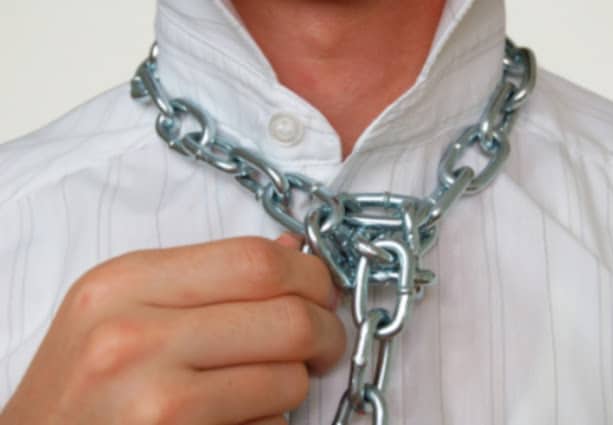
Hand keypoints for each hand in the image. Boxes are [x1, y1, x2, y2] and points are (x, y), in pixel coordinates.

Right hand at [0, 235, 345, 424]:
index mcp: (125, 284)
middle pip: (287, 318)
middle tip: (327, 342)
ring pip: (288, 380)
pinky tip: (240, 417)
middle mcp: (134, 339)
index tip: (322, 292)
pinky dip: (271, 421)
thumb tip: (292, 253)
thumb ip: (207, 276)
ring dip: (295, 383)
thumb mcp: (123, 306)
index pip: (255, 262)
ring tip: (269, 383)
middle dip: (327, 331)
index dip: (310, 276)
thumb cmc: (82, 382)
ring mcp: (155, 403)